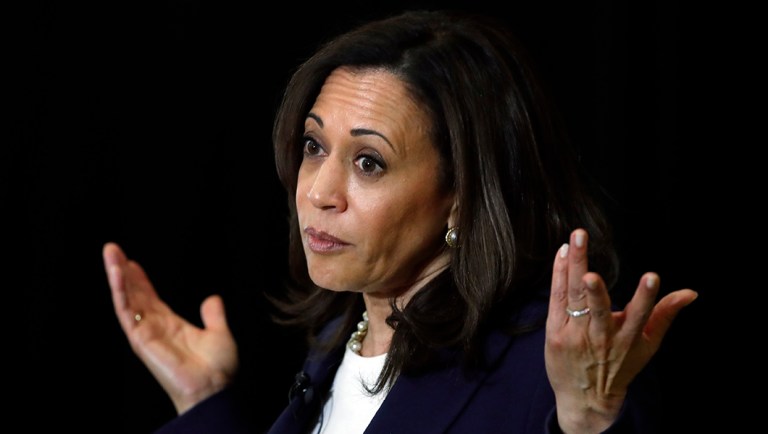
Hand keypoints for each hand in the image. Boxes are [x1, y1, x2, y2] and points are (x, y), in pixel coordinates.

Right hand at [103, 242, 238, 413]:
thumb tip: (213, 298)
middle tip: (112, 249)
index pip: (150, 298)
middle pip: (134, 294)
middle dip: (123, 272)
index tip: (131, 262)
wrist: (213, 388)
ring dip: (116, 275)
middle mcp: (154, 327)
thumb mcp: (219, 334)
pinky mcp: (140, 339)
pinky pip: (126, 312)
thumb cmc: (217, 369)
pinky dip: (120, 292)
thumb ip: (214, 315)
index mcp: (170, 325)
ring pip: (126, 299)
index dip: (140, 280)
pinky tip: (116, 274)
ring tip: (110, 253)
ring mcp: (145, 332)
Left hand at [544, 229, 696, 432]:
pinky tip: (562, 254)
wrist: (585, 399)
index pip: (638, 314)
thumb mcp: (648, 344)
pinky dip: (558, 275)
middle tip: (593, 264)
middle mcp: (600, 336)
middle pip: (597, 304)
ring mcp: (575, 334)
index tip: (652, 277)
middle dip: (595, 284)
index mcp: (627, 338)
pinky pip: (557, 298)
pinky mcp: (555, 332)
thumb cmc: (619, 366)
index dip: (645, 296)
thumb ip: (666, 314)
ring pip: (574, 297)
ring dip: (572, 268)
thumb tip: (691, 292)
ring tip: (573, 244)